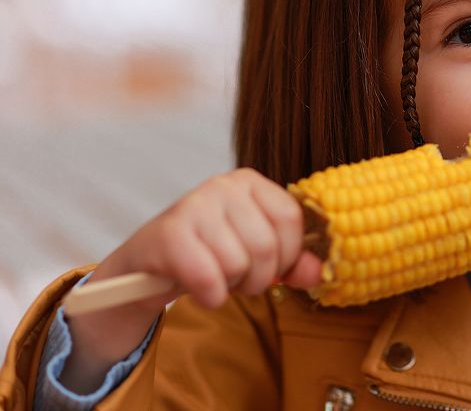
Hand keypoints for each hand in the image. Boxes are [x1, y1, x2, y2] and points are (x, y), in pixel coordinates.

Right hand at [61, 168, 322, 393]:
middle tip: (237, 280)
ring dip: (230, 287)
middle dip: (258, 278)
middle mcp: (223, 185)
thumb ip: (291, 262)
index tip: (271, 268)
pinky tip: (201, 291)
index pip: (291, 218)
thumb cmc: (208, 254)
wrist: (146, 266)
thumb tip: (317, 272)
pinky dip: (210, 296)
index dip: (288, 255)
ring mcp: (194, 204)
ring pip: (239, 264)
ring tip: (214, 278)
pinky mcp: (169, 233)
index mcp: (250, 182)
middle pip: (267, 246)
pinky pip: (210, 278)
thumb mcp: (254, 252)